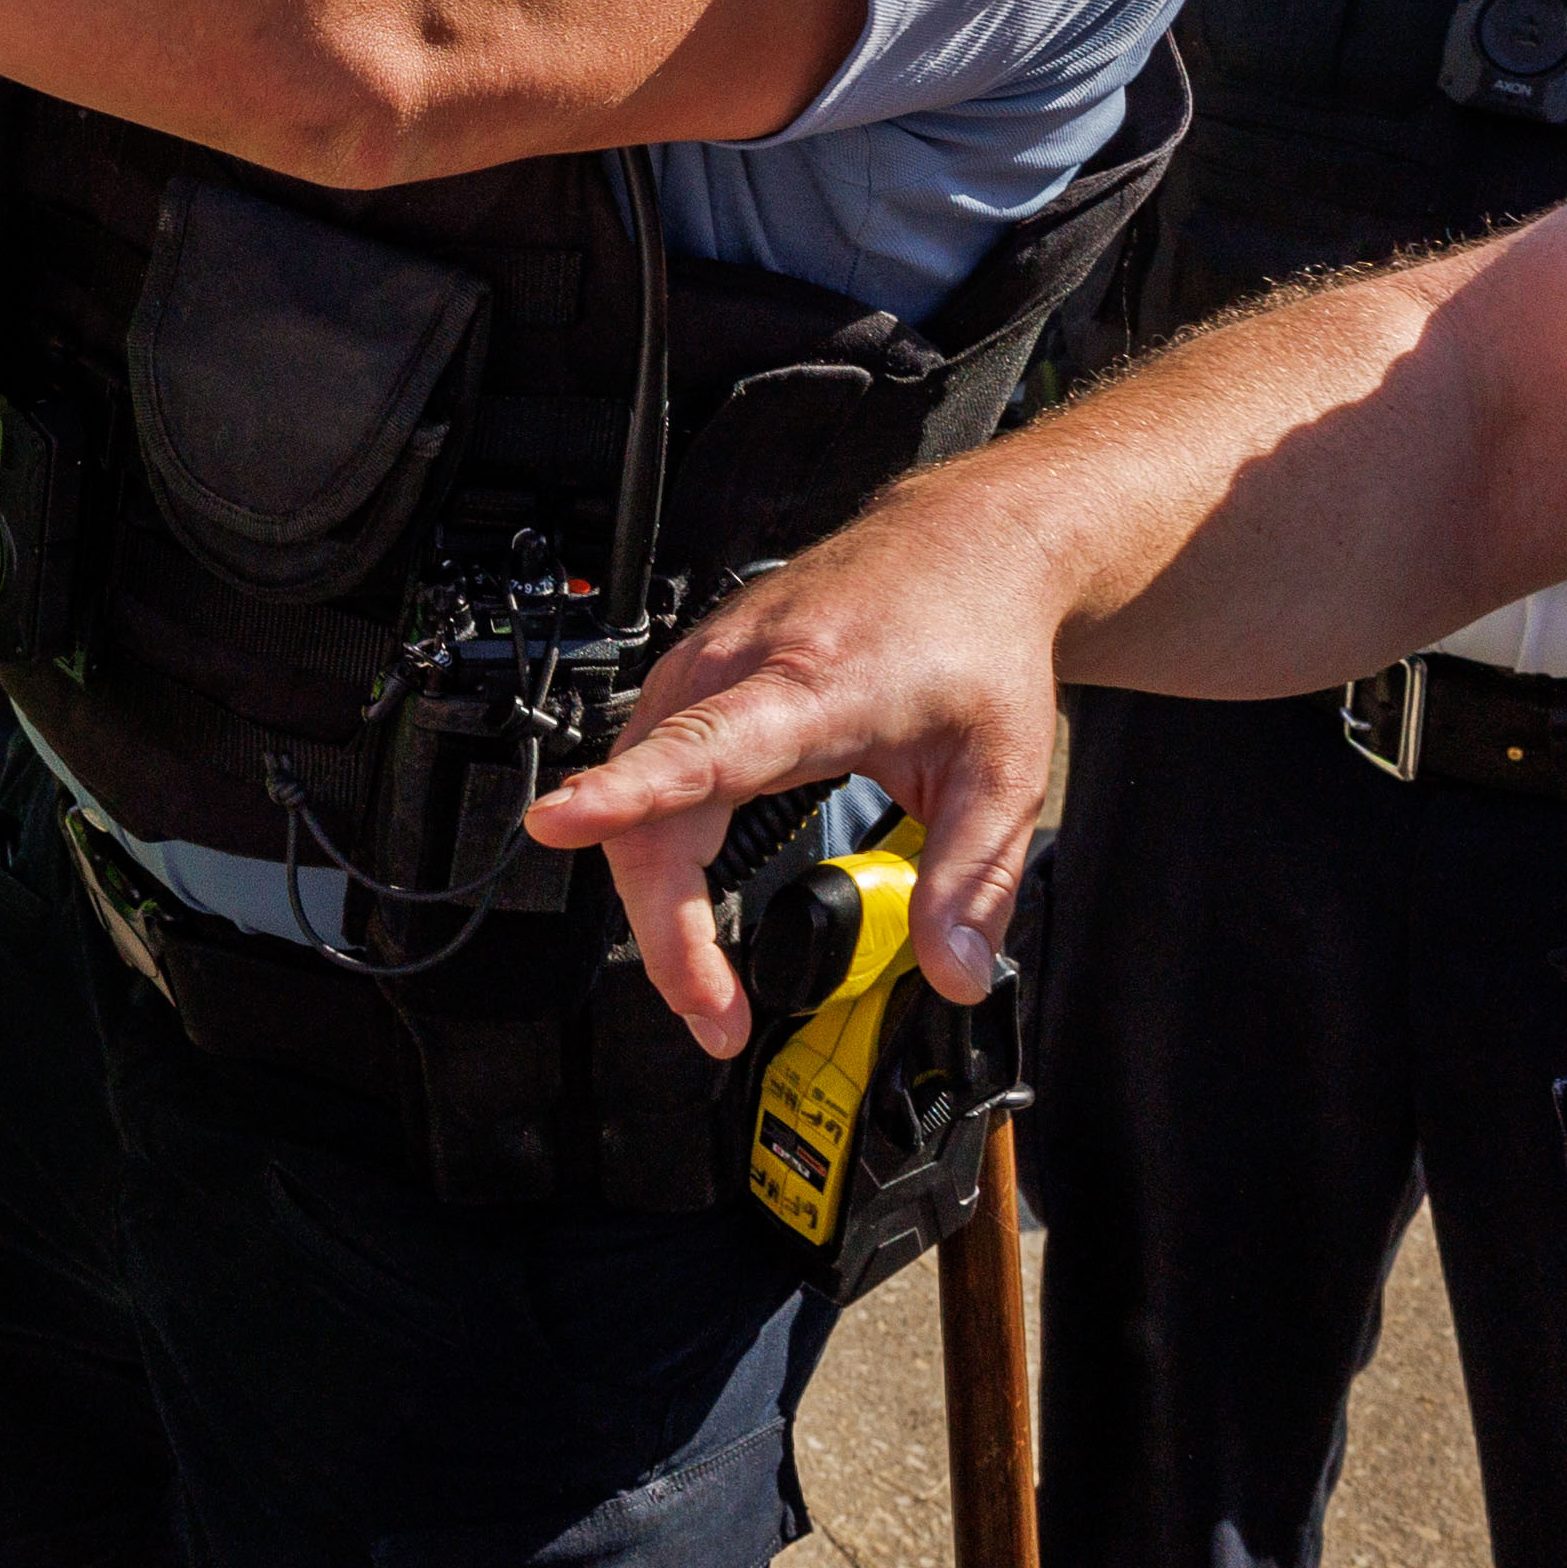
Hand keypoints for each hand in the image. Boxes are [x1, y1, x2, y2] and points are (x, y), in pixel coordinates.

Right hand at [518, 471, 1064, 1056]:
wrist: (961, 550)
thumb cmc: (973, 641)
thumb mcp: (1005, 773)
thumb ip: (974, 881)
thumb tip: (953, 973)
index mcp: (815, 684)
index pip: (702, 743)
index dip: (627, 792)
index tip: (561, 824)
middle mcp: (739, 668)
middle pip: (657, 810)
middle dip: (667, 928)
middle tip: (717, 1017)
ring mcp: (705, 668)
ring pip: (641, 801)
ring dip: (660, 902)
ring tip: (711, 986)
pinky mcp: (695, 681)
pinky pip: (650, 775)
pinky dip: (660, 850)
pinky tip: (693, 906)